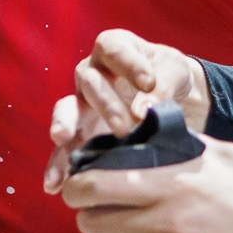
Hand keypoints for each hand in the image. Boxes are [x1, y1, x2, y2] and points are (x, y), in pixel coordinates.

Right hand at [43, 29, 211, 193]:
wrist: (178, 102)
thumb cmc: (171, 78)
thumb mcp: (175, 72)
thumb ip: (163, 85)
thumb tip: (142, 112)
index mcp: (114, 48)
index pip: (113, 49)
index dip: (128, 64)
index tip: (149, 82)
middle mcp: (92, 74)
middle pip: (89, 83)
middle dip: (105, 105)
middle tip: (124, 128)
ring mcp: (83, 105)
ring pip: (67, 112)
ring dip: (66, 125)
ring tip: (63, 139)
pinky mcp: (81, 135)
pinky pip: (64, 149)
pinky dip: (58, 166)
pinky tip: (55, 184)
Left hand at [60, 136, 232, 232]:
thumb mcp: (226, 159)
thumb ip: (185, 145)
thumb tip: (154, 135)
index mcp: (172, 185)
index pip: (95, 185)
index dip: (76, 187)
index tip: (76, 188)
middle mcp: (164, 222)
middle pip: (91, 221)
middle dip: (87, 216)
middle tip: (95, 214)